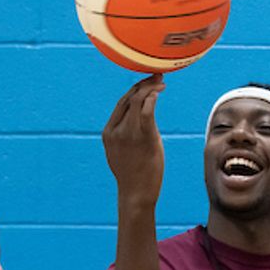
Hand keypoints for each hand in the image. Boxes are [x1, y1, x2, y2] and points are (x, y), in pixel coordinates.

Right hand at [102, 75, 165, 202]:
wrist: (136, 192)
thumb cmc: (134, 175)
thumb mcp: (123, 152)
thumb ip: (127, 135)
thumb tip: (140, 122)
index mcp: (108, 132)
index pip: (121, 104)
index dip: (134, 90)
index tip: (146, 83)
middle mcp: (116, 130)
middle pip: (128, 98)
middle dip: (143, 85)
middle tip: (157, 77)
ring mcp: (128, 133)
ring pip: (137, 101)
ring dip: (150, 88)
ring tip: (161, 83)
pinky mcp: (143, 138)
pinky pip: (146, 111)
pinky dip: (152, 98)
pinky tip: (159, 92)